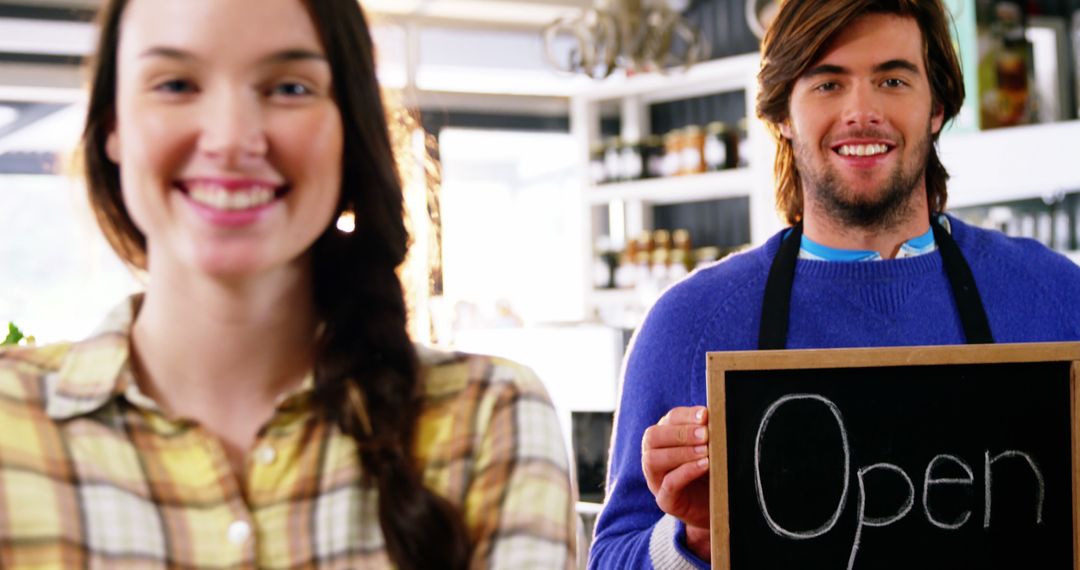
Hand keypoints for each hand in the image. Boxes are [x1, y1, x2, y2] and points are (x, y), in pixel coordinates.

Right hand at [641, 406, 710, 559]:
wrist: (719, 507)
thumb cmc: (714, 472)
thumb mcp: (712, 449)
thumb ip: (709, 434)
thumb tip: (717, 416)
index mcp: (665, 437)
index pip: (669, 419)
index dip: (686, 415)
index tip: (705, 415)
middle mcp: (653, 456)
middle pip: (653, 437)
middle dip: (681, 433)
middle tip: (705, 434)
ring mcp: (656, 479)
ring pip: (652, 460)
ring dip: (681, 452)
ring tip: (706, 451)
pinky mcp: (665, 500)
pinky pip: (668, 485)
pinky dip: (685, 472)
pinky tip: (704, 465)